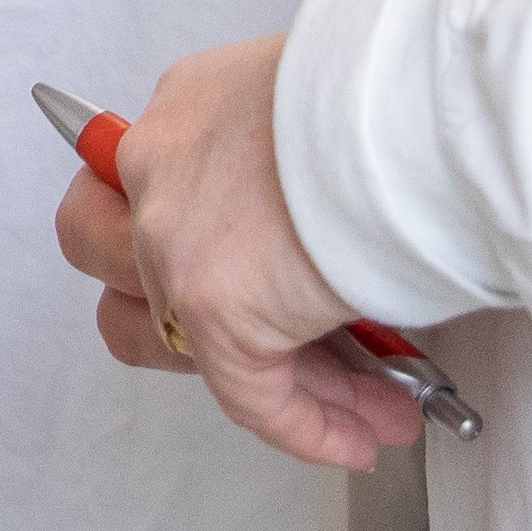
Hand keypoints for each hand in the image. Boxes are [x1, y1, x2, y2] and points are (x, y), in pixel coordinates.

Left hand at [51, 32, 422, 472]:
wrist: (424, 107)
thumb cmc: (405, 93)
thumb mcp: (331, 106)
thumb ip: (304, 160)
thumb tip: (339, 222)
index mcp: (190, 107)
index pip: (163, 187)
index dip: (210, 245)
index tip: (276, 276)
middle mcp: (161, 165)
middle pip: (107, 254)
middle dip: (168, 303)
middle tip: (266, 338)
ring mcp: (171, 239)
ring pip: (160, 338)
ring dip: (250, 378)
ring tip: (350, 402)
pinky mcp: (210, 309)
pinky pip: (248, 396)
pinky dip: (305, 427)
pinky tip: (355, 437)